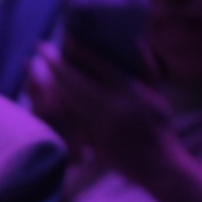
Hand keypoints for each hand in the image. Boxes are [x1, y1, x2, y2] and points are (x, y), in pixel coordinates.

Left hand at [25, 37, 176, 176]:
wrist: (159, 164)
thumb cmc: (160, 125)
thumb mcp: (158, 94)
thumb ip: (147, 67)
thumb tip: (137, 40)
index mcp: (131, 91)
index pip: (99, 65)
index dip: (79, 50)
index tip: (65, 37)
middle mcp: (113, 106)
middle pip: (75, 80)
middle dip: (55, 62)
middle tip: (41, 47)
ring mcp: (100, 125)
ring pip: (69, 98)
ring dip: (52, 80)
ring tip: (42, 65)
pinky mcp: (92, 140)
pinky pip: (70, 117)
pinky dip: (59, 102)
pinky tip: (49, 90)